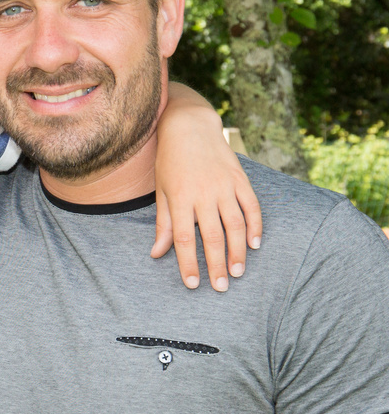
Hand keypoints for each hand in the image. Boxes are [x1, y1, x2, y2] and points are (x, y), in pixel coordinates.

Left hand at [152, 86, 262, 289]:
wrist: (189, 127)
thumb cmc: (170, 162)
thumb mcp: (161, 191)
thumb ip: (163, 224)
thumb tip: (157, 254)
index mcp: (180, 199)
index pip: (184, 239)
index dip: (188, 264)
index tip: (193, 284)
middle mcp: (204, 194)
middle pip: (212, 237)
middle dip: (216, 265)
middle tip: (221, 287)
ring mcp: (224, 186)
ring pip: (235, 225)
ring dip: (238, 252)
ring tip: (237, 272)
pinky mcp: (240, 179)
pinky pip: (252, 207)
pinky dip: (255, 227)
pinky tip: (255, 245)